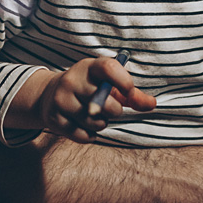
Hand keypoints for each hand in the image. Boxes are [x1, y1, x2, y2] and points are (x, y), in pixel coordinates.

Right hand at [32, 55, 155, 142]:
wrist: (50, 94)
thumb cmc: (88, 88)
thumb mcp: (107, 84)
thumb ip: (132, 94)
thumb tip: (152, 104)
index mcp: (90, 67)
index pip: (108, 68)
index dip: (124, 81)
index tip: (129, 92)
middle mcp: (73, 80)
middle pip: (104, 103)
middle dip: (113, 110)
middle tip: (108, 108)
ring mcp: (61, 99)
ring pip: (94, 121)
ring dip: (100, 123)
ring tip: (93, 115)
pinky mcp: (54, 118)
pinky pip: (83, 135)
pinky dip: (88, 134)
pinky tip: (82, 124)